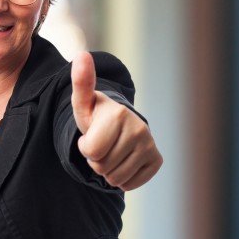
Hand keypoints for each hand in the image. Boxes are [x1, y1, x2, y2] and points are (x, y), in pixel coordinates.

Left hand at [71, 52, 162, 190]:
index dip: (85, 147)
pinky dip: (122, 178)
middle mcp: (139, 127)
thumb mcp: (82, 102)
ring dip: (107, 170)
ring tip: (110, 151)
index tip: (90, 134)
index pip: (91, 151)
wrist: (116, 124)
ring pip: (115, 178)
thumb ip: (81, 82)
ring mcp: (150, 144)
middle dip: (95, 159)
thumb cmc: (95, 115)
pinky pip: (129, 184)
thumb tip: (81, 55)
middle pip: (101, 166)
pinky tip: (122, 160)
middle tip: (101, 143)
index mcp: (118, 113)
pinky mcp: (157, 160)